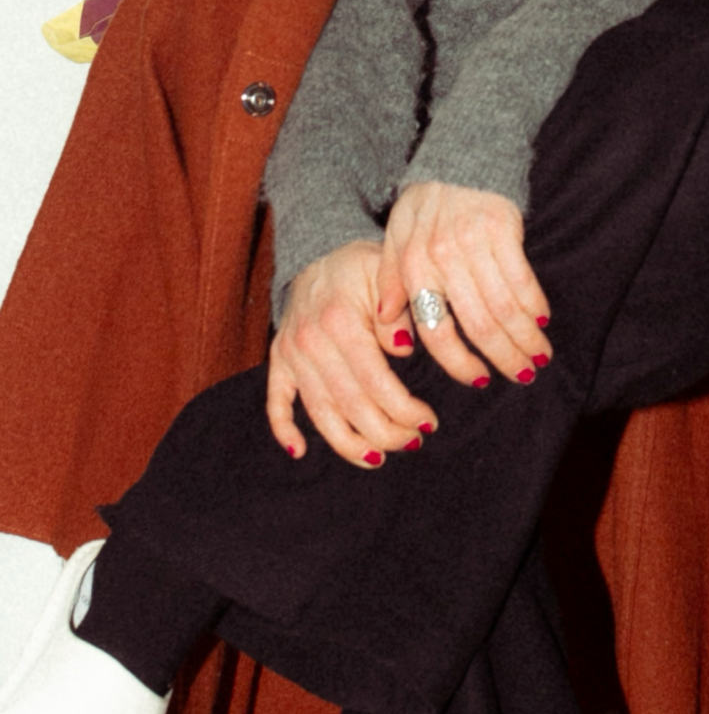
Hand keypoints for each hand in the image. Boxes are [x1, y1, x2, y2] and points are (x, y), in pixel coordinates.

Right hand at [268, 240, 437, 467]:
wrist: (318, 254)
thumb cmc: (363, 269)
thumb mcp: (387, 276)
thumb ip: (398, 312)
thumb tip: (404, 348)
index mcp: (340, 321)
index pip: (376, 381)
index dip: (403, 409)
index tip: (428, 423)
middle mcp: (310, 341)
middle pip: (350, 404)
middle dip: (385, 432)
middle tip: (414, 441)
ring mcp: (291, 354)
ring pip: (319, 412)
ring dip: (348, 443)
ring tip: (377, 458)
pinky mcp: (278, 361)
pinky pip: (276, 401)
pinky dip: (284, 429)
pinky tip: (301, 451)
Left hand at [377, 182, 551, 386]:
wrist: (457, 159)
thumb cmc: (426, 207)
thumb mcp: (397, 242)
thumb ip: (393, 287)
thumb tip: (395, 338)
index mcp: (413, 267)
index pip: (436, 330)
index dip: (459, 363)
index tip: (478, 380)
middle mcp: (441, 258)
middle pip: (478, 325)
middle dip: (503, 358)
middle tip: (522, 377)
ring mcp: (474, 243)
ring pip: (504, 308)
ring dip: (526, 339)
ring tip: (539, 357)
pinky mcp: (503, 229)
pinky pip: (523, 280)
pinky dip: (535, 306)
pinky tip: (542, 322)